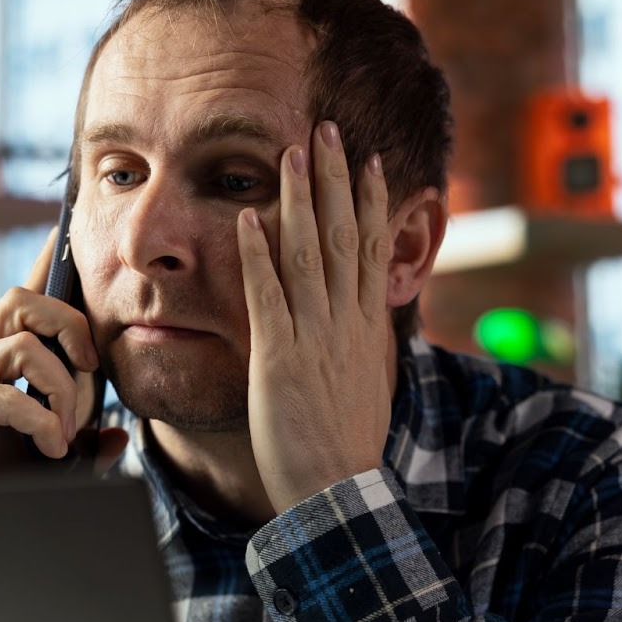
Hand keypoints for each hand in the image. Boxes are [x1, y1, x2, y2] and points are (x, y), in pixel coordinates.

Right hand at [0, 227, 127, 489]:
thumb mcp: (51, 466)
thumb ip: (83, 448)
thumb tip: (118, 437)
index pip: (26, 296)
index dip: (48, 262)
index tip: (69, 232)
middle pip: (24, 299)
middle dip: (73, 329)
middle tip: (91, 375)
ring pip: (24, 344)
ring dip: (62, 390)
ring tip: (66, 434)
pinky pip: (7, 394)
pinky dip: (41, 422)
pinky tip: (49, 449)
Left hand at [235, 121, 394, 513]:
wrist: (336, 491)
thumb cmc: (344, 446)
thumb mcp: (365, 383)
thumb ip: (359, 345)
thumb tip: (364, 321)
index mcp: (365, 328)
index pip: (369, 250)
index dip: (370, 202)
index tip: (370, 161)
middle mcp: (344, 323)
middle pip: (342, 236)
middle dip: (336, 180)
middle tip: (327, 130)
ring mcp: (313, 338)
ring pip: (308, 254)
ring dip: (299, 200)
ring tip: (292, 153)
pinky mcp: (279, 359)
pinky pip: (267, 297)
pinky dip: (258, 256)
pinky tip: (250, 218)